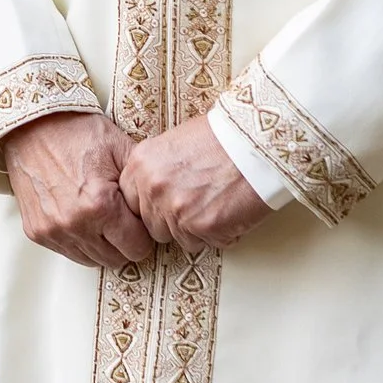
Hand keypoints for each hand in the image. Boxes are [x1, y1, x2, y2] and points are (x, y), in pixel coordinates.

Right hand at [0, 111, 158, 269]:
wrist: (31, 124)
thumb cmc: (76, 132)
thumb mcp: (120, 147)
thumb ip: (143, 182)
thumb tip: (161, 205)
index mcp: (101, 205)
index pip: (138, 247)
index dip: (142, 232)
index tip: (137, 217)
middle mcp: (76, 223)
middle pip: (116, 259)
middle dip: (123, 241)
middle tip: (119, 216)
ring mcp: (53, 230)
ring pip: (92, 260)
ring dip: (100, 244)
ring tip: (98, 215)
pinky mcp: (37, 232)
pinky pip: (68, 252)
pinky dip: (78, 240)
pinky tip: (78, 216)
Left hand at [119, 115, 272, 254]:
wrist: (253, 144)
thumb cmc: (221, 138)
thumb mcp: (173, 143)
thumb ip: (156, 169)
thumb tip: (153, 189)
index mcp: (141, 164)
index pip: (128, 200)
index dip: (148, 204)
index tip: (164, 203)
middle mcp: (152, 188)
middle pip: (150, 224)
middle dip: (170, 220)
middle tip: (195, 205)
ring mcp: (174, 210)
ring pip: (176, 238)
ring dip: (194, 229)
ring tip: (215, 205)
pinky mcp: (200, 227)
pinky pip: (203, 244)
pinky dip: (217, 234)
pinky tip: (229, 211)